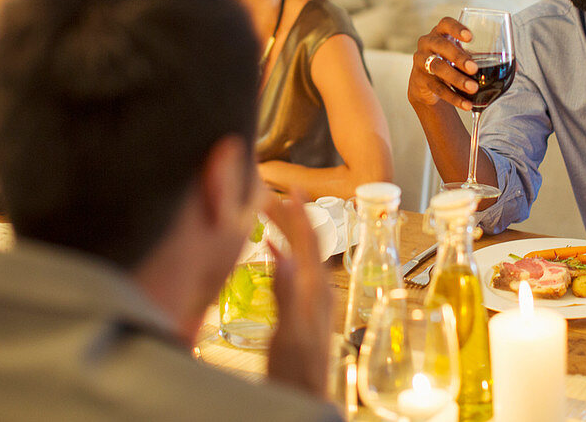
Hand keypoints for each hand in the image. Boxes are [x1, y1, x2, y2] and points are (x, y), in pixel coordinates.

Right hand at [264, 190, 331, 396]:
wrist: (303, 399)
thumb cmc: (296, 373)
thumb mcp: (288, 332)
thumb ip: (285, 293)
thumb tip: (282, 254)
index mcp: (314, 289)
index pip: (310, 240)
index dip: (300, 212)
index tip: (292, 187)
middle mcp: (316, 290)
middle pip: (306, 242)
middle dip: (290, 216)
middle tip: (270, 195)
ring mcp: (310, 299)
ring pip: (300, 253)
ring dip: (286, 230)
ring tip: (269, 212)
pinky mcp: (301, 310)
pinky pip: (294, 269)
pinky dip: (281, 252)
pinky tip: (270, 250)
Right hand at [409, 17, 479, 110]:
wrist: (425, 83)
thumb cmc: (450, 62)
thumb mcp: (463, 55)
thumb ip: (484, 57)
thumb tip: (515, 67)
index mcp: (440, 33)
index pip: (446, 24)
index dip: (456, 28)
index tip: (470, 37)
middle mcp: (427, 43)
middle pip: (441, 46)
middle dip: (458, 57)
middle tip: (474, 68)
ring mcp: (421, 61)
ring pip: (437, 68)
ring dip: (457, 78)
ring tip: (473, 88)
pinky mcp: (420, 80)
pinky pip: (437, 88)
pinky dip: (454, 97)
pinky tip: (467, 104)